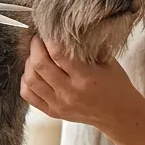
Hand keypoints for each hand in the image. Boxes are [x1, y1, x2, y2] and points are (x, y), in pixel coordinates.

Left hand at [21, 36, 143, 130]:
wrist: (118, 115)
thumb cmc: (115, 84)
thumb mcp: (108, 62)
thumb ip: (87, 47)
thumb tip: (66, 30)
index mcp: (86, 78)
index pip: (58, 54)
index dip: (48, 39)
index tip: (47, 31)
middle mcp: (70, 93)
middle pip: (40, 65)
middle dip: (35, 47)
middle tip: (38, 39)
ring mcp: (59, 104)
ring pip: (31, 80)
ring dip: (29, 63)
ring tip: (35, 55)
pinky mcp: (53, 112)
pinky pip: (29, 96)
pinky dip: (26, 81)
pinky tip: (33, 73)